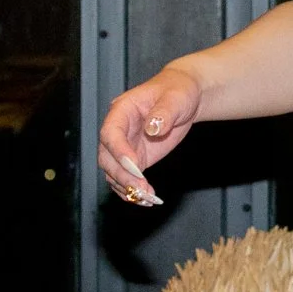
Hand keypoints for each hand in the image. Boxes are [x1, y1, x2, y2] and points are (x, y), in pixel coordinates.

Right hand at [97, 66, 203, 206]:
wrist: (185, 98)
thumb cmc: (177, 91)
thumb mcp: (175, 98)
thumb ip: (163, 112)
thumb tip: (153, 128)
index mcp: (122, 110)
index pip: (110, 133)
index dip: (119, 151)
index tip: (135, 166)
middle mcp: (118, 130)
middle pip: (107, 157)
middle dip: (122, 175)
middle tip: (141, 188)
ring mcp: (125, 147)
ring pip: (113, 172)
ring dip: (127, 188)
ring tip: (147, 199)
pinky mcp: (135, 160)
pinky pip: (126, 178)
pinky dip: (134, 191)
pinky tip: (147, 200)